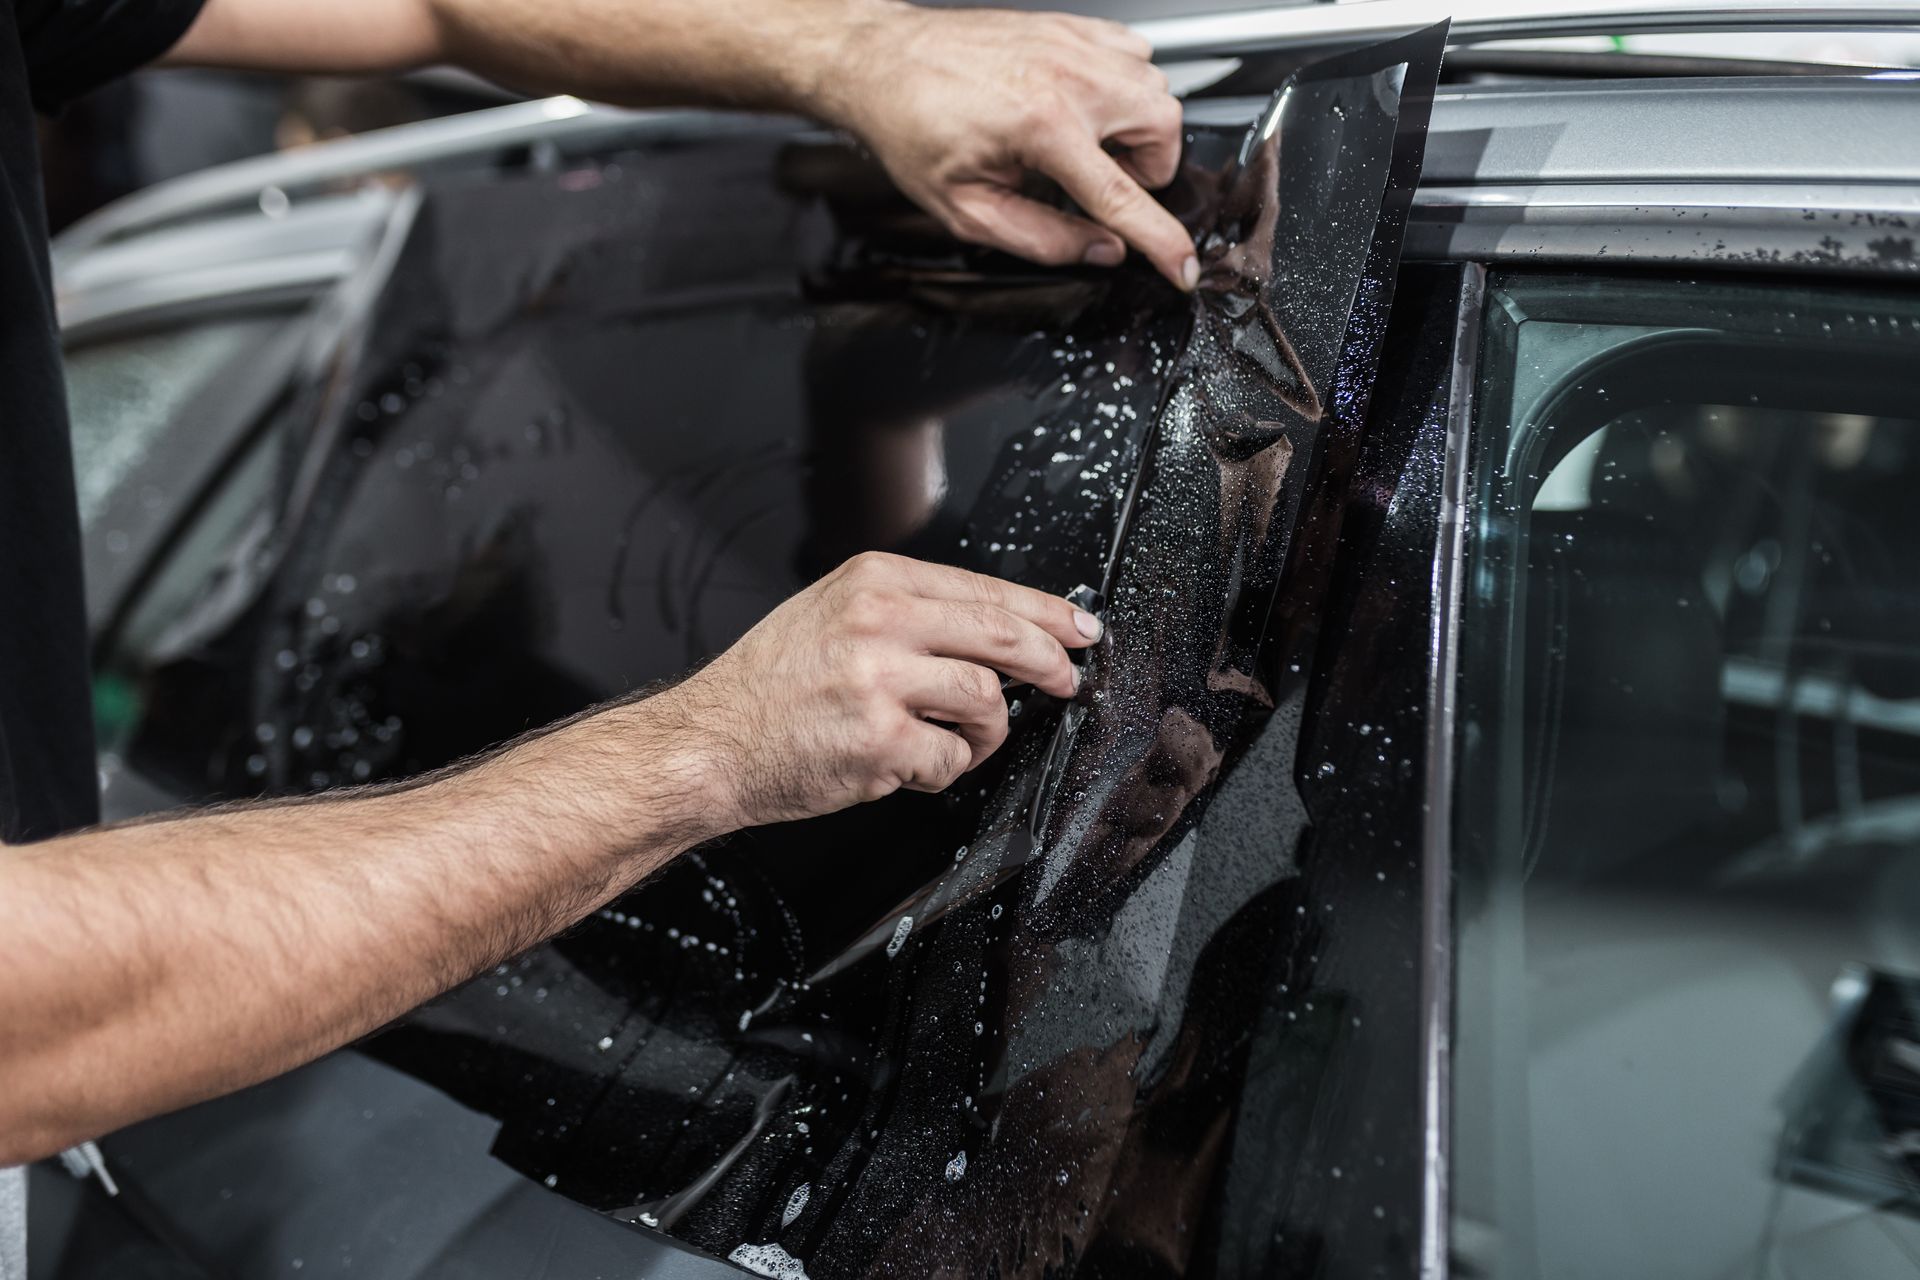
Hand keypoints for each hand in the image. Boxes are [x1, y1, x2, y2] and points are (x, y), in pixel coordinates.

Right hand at [663, 552, 1101, 827]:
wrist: (707, 743)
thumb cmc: (767, 688)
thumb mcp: (830, 613)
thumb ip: (905, 613)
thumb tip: (991, 631)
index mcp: (872, 582)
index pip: (983, 588)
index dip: (1044, 611)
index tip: (1078, 628)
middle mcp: (878, 622)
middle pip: (1001, 635)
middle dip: (1049, 662)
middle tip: (1065, 682)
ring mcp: (879, 681)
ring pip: (986, 702)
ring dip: (987, 732)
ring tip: (961, 741)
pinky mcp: (879, 741)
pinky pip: (950, 760)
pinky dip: (944, 770)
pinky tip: (914, 766)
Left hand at [817, 4, 1197, 290]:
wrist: (884, 63)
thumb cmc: (912, 127)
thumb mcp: (968, 209)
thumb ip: (1042, 238)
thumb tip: (1100, 250)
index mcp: (1042, 127)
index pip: (1123, 198)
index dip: (1160, 240)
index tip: (1182, 265)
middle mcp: (1067, 76)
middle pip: (1163, 127)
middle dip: (1146, 168)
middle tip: (1103, 184)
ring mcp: (1072, 44)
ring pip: (1155, 86)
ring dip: (1136, 127)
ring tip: (1089, 146)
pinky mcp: (1070, 26)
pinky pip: (1133, 53)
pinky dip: (1123, 85)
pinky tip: (1085, 107)